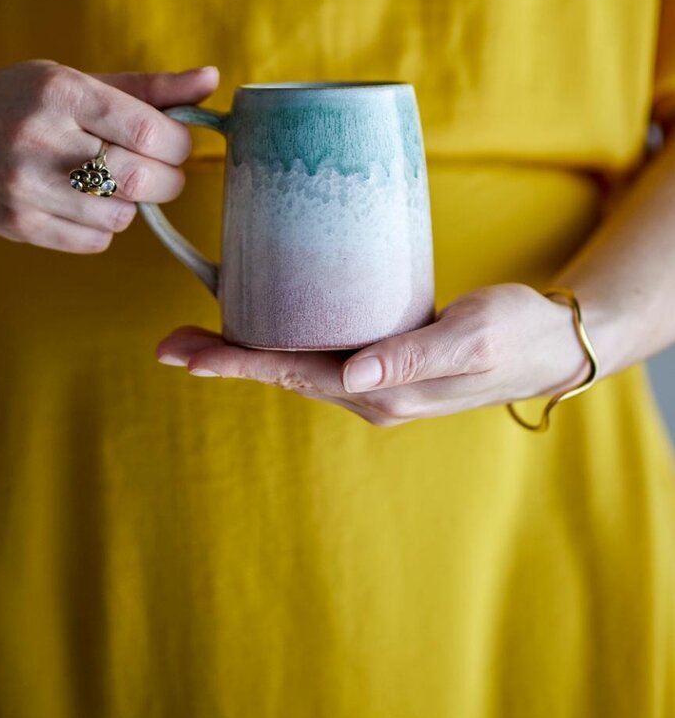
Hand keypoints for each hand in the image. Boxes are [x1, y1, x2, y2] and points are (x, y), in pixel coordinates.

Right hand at [0, 56, 218, 251]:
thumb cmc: (20, 100)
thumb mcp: (77, 81)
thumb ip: (148, 88)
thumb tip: (212, 80)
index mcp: (60, 91)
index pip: (148, 129)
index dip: (178, 145)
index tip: (177, 146)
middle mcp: (40, 137)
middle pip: (140, 177)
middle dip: (168, 180)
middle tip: (161, 173)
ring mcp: (24, 185)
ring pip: (121, 216)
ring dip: (132, 205)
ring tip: (113, 185)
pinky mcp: (15, 223)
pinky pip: (93, 241)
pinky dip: (104, 228)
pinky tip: (86, 205)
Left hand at [156, 283, 595, 425]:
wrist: (550, 344)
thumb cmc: (515, 333)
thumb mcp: (471, 336)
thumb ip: (412, 355)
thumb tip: (352, 374)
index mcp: (382, 393)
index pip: (292, 375)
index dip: (235, 363)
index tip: (183, 355)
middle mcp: (369, 394)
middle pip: (281, 373)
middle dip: (224, 359)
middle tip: (168, 345)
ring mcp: (374, 382)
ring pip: (296, 365)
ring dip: (247, 351)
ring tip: (199, 335)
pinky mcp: (382, 362)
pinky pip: (320, 353)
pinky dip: (282, 340)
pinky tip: (266, 324)